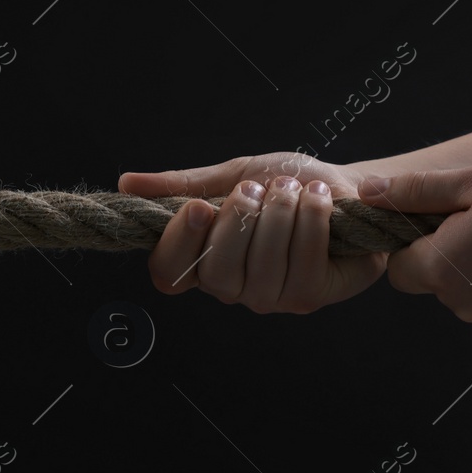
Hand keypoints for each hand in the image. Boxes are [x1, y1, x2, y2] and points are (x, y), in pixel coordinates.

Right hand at [118, 151, 385, 311]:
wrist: (346, 184)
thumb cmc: (284, 182)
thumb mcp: (230, 175)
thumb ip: (181, 184)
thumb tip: (125, 183)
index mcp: (202, 259)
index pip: (166, 273)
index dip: (177, 243)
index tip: (199, 207)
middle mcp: (232, 287)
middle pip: (215, 271)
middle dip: (239, 220)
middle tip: (256, 189)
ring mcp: (270, 297)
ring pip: (261, 266)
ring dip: (280, 214)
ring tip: (292, 188)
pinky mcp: (310, 295)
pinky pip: (301, 264)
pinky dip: (311, 221)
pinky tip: (319, 199)